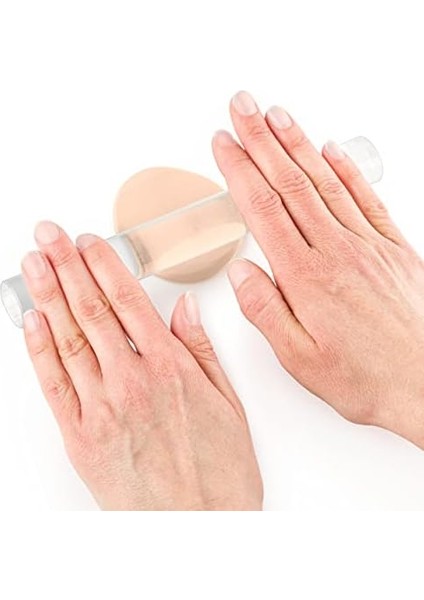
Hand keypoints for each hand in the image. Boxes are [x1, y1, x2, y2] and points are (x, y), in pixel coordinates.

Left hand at [21, 222, 261, 509]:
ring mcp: (102, 408)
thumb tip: (181, 306)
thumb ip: (200, 348)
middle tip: (48, 234)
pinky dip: (39, 349)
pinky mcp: (81, 438)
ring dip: (48, 296)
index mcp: (169, 368)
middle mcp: (132, 381)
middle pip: (91, 311)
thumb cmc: (219, 469)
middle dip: (66, 266)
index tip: (88, 241)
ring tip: (33, 263)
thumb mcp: (228, 402)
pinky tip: (31, 320)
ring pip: (68, 340)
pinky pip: (54, 385)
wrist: (201, 527)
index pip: (128, 301)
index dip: (103, 266)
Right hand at [213, 90, 423, 448]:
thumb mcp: (299, 359)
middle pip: (290, 183)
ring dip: (298, 144)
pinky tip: (332, 150)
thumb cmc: (366, 378)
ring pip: (325, 182)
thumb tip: (240, 272)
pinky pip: (366, 198)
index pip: (263, 209)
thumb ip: (265, 310)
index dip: (239, 170)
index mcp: (307, 277)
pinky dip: (347, 170)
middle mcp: (337, 251)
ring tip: (277, 116)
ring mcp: (368, 245)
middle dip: (261, 139)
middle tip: (243, 107)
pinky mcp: (394, 248)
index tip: (223, 143)